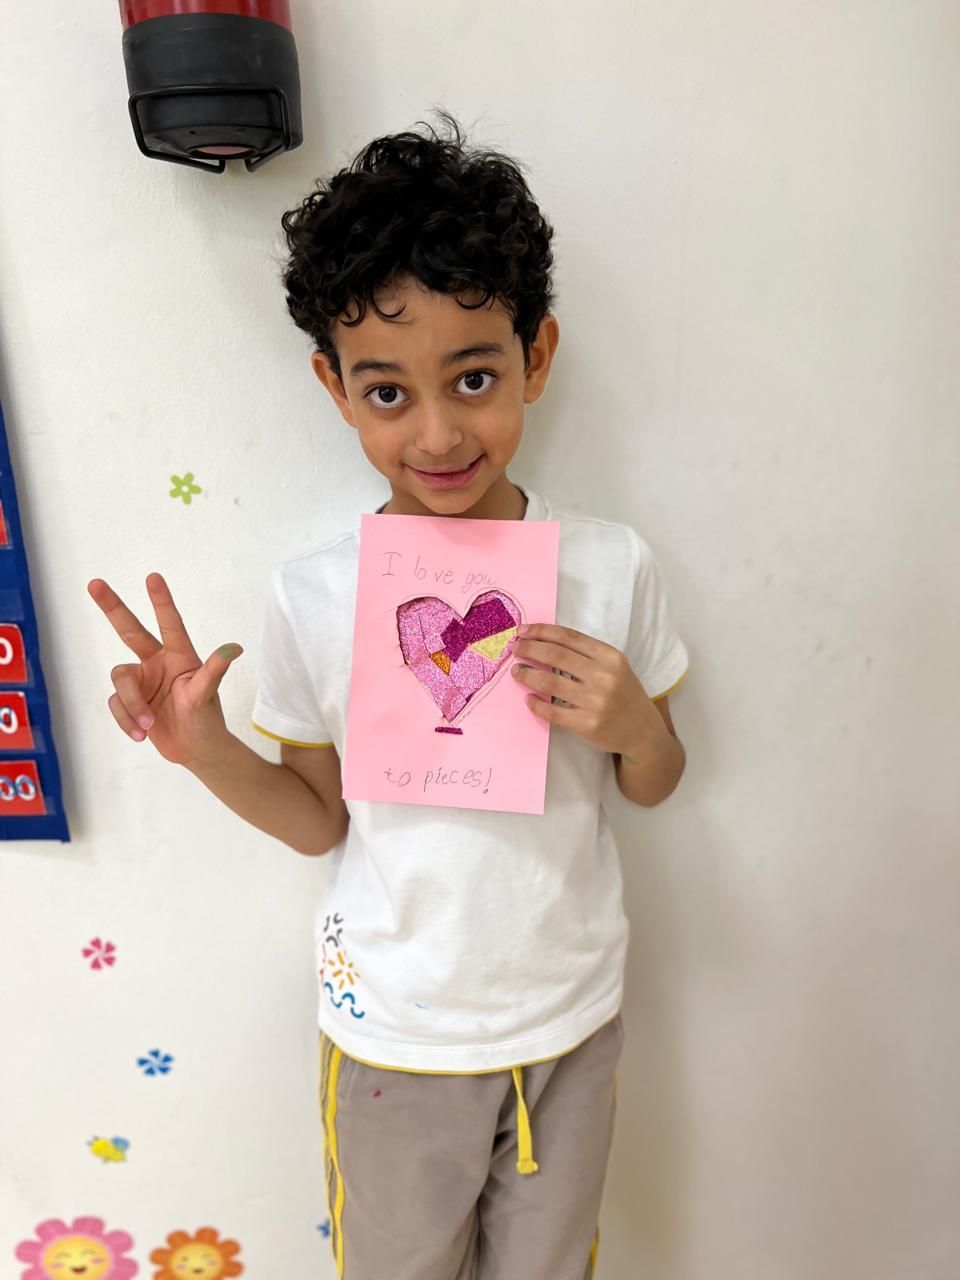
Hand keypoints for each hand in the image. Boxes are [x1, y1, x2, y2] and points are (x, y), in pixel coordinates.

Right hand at [87, 572, 241, 767]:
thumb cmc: (205, 717)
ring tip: (149, 724)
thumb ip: (214, 670)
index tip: (153, 576)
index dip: (161, 600)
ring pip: (120, 680)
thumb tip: (235, 648)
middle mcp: (157, 662)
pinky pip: (115, 703)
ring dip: (131, 704)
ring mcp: (141, 680)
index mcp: (179, 656)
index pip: (169, 623)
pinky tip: (141, 733)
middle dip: (112, 607)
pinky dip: (126, 719)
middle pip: (129, 630)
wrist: (194, 749)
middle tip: (94, 583)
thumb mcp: (206, 694)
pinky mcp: (128, 700)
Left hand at [511, 623, 663, 756]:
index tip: (522, 631)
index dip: (541, 632)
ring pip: (549, 682)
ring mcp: (596, 701)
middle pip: (555, 655)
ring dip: (527, 675)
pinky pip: (552, 712)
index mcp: (610, 656)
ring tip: (517, 672)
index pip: (568, 637)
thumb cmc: (624, 694)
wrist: (642, 731)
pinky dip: (535, 704)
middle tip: (515, 649)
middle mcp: (604, 676)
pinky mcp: (588, 725)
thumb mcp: (614, 666)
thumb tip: (545, 641)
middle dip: (529, 649)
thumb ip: (586, 654)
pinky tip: (528, 699)